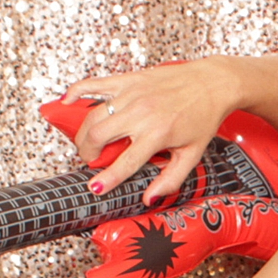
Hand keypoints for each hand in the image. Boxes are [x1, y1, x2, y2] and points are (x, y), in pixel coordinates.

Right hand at [63, 59, 241, 201]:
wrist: (212, 83)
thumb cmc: (203, 117)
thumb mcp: (193, 154)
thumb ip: (171, 179)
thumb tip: (149, 198)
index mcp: (157, 134)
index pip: (125, 162)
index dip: (107, 178)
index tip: (95, 188)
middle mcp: (141, 113)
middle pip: (98, 135)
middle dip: (88, 153)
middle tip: (92, 162)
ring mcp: (131, 94)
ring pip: (92, 115)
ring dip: (83, 133)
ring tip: (87, 144)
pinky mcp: (127, 79)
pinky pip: (93, 84)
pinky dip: (75, 93)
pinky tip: (66, 103)